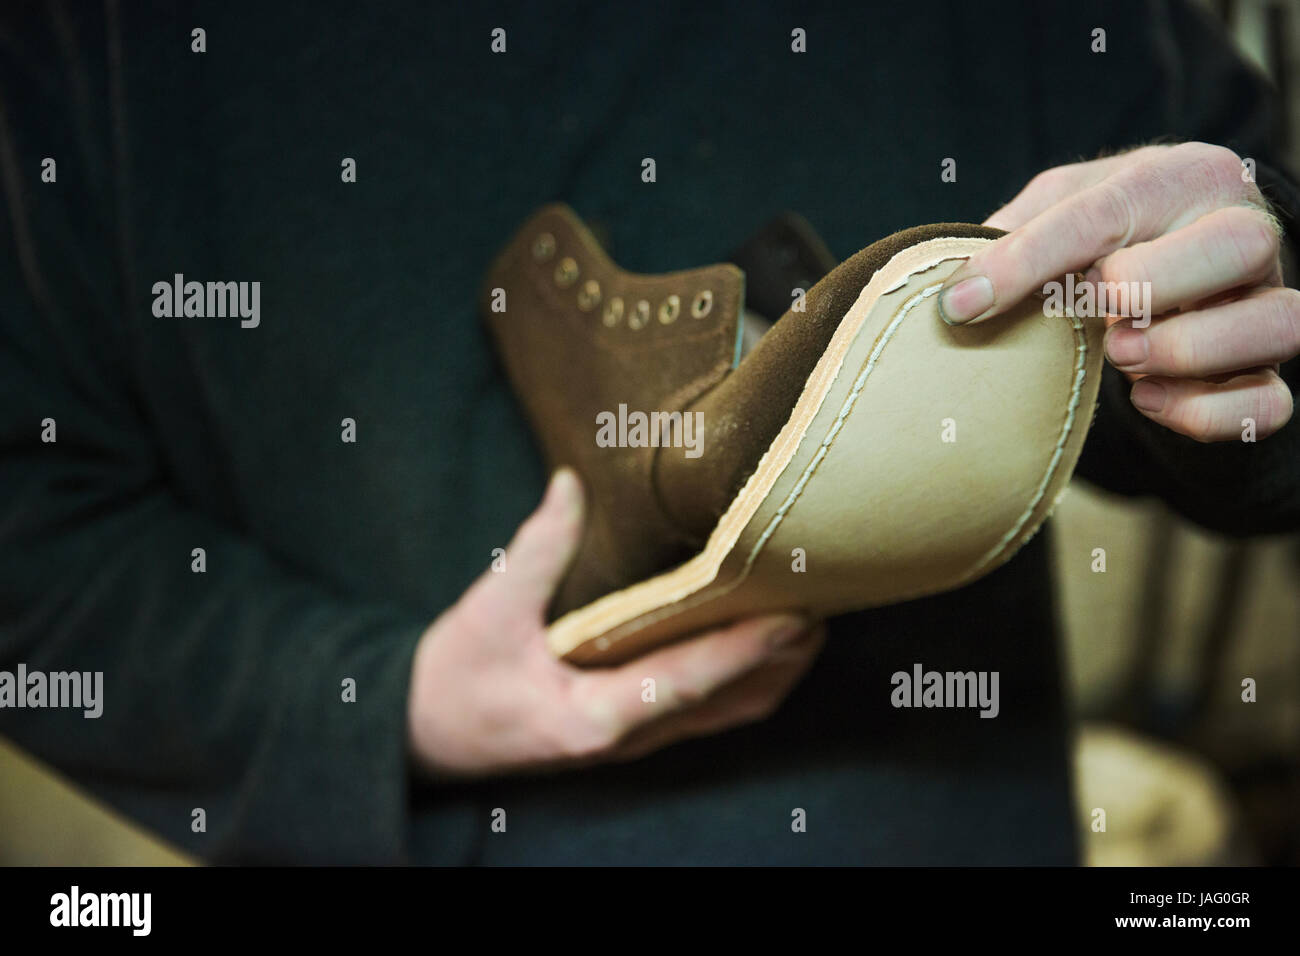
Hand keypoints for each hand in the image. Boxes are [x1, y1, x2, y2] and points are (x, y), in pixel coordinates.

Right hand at [407, 468, 823, 778]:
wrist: (424, 734)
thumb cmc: (455, 679)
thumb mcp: (488, 611)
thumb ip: (537, 548)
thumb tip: (572, 484)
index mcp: (595, 715)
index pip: (690, 682)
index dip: (746, 648)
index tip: (794, 616)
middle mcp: (628, 736)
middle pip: (729, 704)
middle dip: (781, 660)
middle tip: (823, 603)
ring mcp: (634, 740)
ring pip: (726, 714)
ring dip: (773, 674)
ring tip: (809, 622)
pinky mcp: (632, 731)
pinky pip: (707, 712)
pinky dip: (745, 681)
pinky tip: (763, 647)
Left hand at [938, 142, 1297, 441]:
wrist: (1164, 267)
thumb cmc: (1102, 232)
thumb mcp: (1055, 208)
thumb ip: (1013, 233)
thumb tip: (957, 290)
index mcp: (1184, 177)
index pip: (1112, 208)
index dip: (1030, 258)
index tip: (964, 303)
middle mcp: (1242, 232)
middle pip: (1242, 243)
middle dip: (1153, 283)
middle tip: (1091, 312)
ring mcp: (1264, 303)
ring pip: (1281, 322)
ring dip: (1192, 348)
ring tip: (1122, 355)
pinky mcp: (1266, 371)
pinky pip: (1271, 402)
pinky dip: (1210, 411)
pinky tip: (1147, 400)